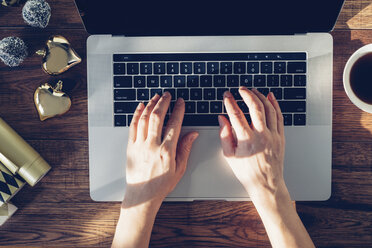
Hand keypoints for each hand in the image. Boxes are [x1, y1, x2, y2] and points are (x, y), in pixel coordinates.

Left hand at [124, 92, 198, 208]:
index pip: (174, 124)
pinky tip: (141, 107)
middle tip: (167, 95)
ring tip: (156, 97)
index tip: (180, 102)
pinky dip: (137, 114)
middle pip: (158, 117)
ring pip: (145, 119)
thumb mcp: (179, 168)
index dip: (178, 110)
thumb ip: (185, 149)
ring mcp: (140, 145)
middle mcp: (152, 145)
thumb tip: (193, 134)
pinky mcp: (131, 147)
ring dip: (151, 105)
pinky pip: (133, 126)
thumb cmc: (161, 184)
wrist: (142, 194)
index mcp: (166, 151)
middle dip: (163, 102)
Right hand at [218, 87, 285, 200]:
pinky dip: (274, 104)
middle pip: (255, 107)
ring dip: (260, 96)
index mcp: (246, 140)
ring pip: (268, 109)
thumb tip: (222, 119)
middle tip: (240, 89)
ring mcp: (273, 135)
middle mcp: (261, 136)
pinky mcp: (281, 137)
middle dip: (246, 94)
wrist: (266, 183)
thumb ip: (224, 135)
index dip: (230, 102)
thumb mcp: (229, 155)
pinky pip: (279, 116)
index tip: (227, 96)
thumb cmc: (247, 172)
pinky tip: (270, 97)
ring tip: (253, 90)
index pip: (236, 115)